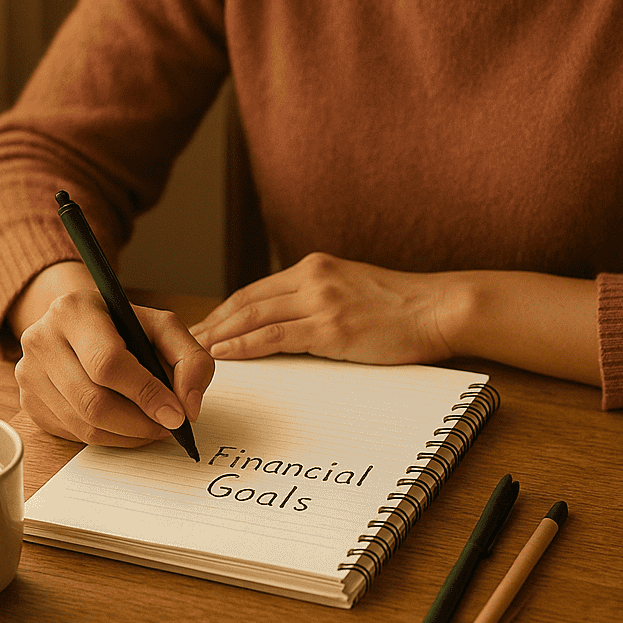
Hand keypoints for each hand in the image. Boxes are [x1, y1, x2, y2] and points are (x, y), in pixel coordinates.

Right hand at [15, 290, 214, 446]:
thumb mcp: (162, 326)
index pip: (108, 362)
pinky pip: (74, 434)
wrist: (79, 324)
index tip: (176, 414)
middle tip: (168, 426)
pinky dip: (109, 438)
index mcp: (74, 310)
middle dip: (139, 422)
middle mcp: (42, 339)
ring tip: (153, 426)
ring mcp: (29, 374)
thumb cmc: (123, 325)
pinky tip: (127, 426)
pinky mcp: (29, 403)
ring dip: (128, 435)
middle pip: (93, 401)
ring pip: (84, 424)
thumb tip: (187, 408)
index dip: (145, 393)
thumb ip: (190, 359)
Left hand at [188, 252, 461, 364]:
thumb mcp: (352, 289)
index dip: (225, 310)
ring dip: (219, 336)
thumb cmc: (402, 306)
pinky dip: (244, 346)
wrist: (438, 308)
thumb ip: (320, 297)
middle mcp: (313, 278)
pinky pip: (274, 336)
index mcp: (316, 267)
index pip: (256, 290)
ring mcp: (321, 301)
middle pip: (246, 301)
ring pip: (253, 317)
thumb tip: (288, 321)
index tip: (204, 326)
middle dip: (213, 323)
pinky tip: (223, 354)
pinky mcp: (331, 327)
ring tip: (193, 353)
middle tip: (184, 342)